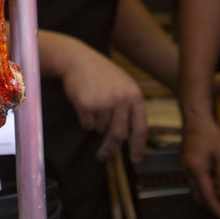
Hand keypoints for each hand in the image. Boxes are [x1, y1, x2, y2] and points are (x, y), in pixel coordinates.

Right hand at [61, 44, 147, 163]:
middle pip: (118, 135)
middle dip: (110, 148)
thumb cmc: (101, 73)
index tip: (135, 160)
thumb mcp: (123, 85)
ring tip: (92, 104)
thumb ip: (130, 107)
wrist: (78, 59)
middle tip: (103, 155)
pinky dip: (84, 119)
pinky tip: (83, 102)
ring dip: (96, 123)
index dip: (138, 147)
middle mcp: (122, 99)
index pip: (141, 128)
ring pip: (100, 129)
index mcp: (135, 95)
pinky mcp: (88, 104)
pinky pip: (87, 124)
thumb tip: (131, 136)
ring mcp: (105, 102)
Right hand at [181, 113, 219, 218]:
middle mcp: (188, 171)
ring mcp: (184, 167)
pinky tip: (213, 185)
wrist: (195, 118)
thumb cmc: (210, 134)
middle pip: (198, 196)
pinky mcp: (185, 163)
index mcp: (197, 169)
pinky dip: (203, 188)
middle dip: (211, 205)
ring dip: (207, 197)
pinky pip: (193, 181)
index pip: (207, 195)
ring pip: (195, 189)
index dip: (215, 208)